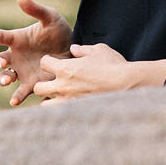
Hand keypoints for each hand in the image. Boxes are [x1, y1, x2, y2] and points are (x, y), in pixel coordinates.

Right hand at [0, 0, 73, 105]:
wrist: (72, 52)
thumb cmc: (58, 32)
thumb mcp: (50, 18)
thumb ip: (36, 9)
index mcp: (16, 40)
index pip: (1, 37)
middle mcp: (14, 57)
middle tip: (3, 63)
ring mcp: (20, 71)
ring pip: (2, 77)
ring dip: (1, 79)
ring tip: (7, 80)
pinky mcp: (30, 84)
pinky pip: (19, 93)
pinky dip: (16, 97)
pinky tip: (15, 101)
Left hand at [32, 44, 165, 99]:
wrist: (127, 85)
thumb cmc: (114, 65)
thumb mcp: (99, 50)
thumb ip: (83, 50)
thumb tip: (74, 49)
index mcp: (65, 69)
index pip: (43, 64)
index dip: (49, 62)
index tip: (57, 63)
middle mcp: (62, 86)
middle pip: (38, 87)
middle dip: (44, 84)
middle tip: (55, 82)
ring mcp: (69, 101)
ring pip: (45, 105)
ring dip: (50, 101)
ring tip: (60, 97)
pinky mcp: (78, 112)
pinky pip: (61, 115)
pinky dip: (62, 111)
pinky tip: (71, 108)